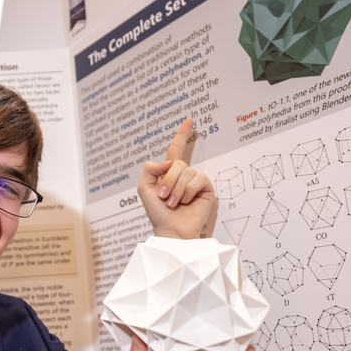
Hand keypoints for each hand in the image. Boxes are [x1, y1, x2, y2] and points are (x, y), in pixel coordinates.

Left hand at [138, 119, 214, 238]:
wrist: (170, 230)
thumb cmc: (157, 212)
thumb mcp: (144, 187)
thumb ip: (151, 168)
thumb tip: (171, 162)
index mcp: (169, 173)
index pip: (176, 150)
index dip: (182, 135)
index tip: (189, 121)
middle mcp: (184, 175)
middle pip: (178, 162)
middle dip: (168, 180)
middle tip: (164, 197)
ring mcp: (195, 182)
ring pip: (187, 171)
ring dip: (177, 188)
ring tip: (173, 203)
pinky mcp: (206, 190)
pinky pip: (199, 178)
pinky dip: (189, 189)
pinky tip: (186, 200)